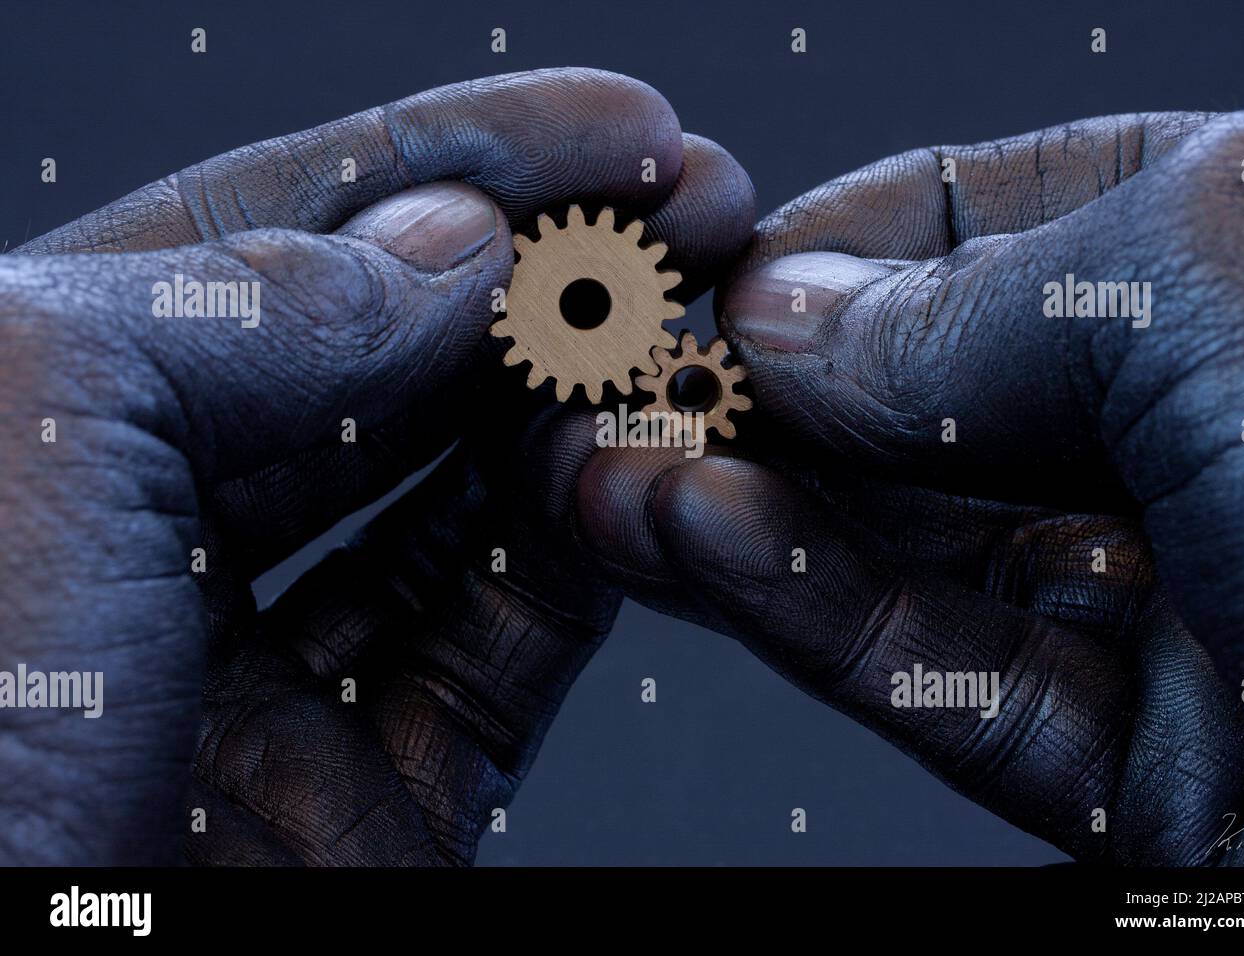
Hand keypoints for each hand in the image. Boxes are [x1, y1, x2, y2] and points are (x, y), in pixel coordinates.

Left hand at [0, 68, 753, 864]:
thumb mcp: (43, 435)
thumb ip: (252, 303)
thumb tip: (453, 245)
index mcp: (30, 417)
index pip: (273, 229)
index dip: (455, 155)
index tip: (614, 127)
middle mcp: (148, 539)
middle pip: (390, 355)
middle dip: (544, 273)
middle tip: (692, 213)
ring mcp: (264, 671)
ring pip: (463, 496)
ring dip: (584, 403)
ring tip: (695, 327)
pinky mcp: (366, 796)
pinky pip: (504, 642)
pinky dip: (590, 550)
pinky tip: (656, 471)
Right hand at [574, 110, 1243, 863]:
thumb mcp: (1222, 313)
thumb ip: (981, 292)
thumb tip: (786, 306)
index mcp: (1237, 274)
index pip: (974, 222)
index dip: (823, 246)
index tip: (691, 276)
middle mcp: (1193, 432)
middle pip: (916, 397)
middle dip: (755, 395)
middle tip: (608, 394)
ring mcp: (1158, 600)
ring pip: (901, 544)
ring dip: (740, 510)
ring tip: (603, 478)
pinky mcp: (1127, 758)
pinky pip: (939, 670)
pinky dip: (804, 612)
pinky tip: (692, 548)